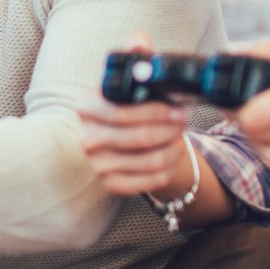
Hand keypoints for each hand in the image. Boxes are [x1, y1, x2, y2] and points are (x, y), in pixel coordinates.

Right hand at [75, 94, 193, 197]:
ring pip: (151, 161)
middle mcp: (87, 139)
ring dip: (174, 149)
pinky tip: (173, 155)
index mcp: (87, 109)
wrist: (118, 138)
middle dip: (169, 130)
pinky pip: (152, 180)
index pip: (120, 113)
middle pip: (140, 137)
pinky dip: (170, 168)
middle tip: (183, 122)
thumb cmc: (128, 110)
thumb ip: (139, 87)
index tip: (178, 111)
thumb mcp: (126, 93)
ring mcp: (97, 164)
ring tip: (179, 138)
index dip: (155, 112)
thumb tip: (164, 84)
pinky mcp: (111, 184)